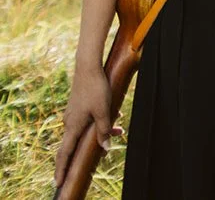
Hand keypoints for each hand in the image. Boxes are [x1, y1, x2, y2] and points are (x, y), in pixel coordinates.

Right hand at [55, 63, 119, 186]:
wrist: (88, 68)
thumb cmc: (96, 89)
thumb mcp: (103, 111)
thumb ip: (103, 130)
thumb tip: (105, 148)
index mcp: (73, 126)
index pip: (65, 153)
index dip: (61, 169)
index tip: (58, 182)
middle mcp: (69, 122)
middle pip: (79, 142)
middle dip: (94, 146)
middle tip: (106, 151)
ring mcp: (73, 114)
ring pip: (87, 129)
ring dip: (102, 131)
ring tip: (119, 130)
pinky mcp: (78, 107)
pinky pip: (89, 120)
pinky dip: (100, 121)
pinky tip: (115, 115)